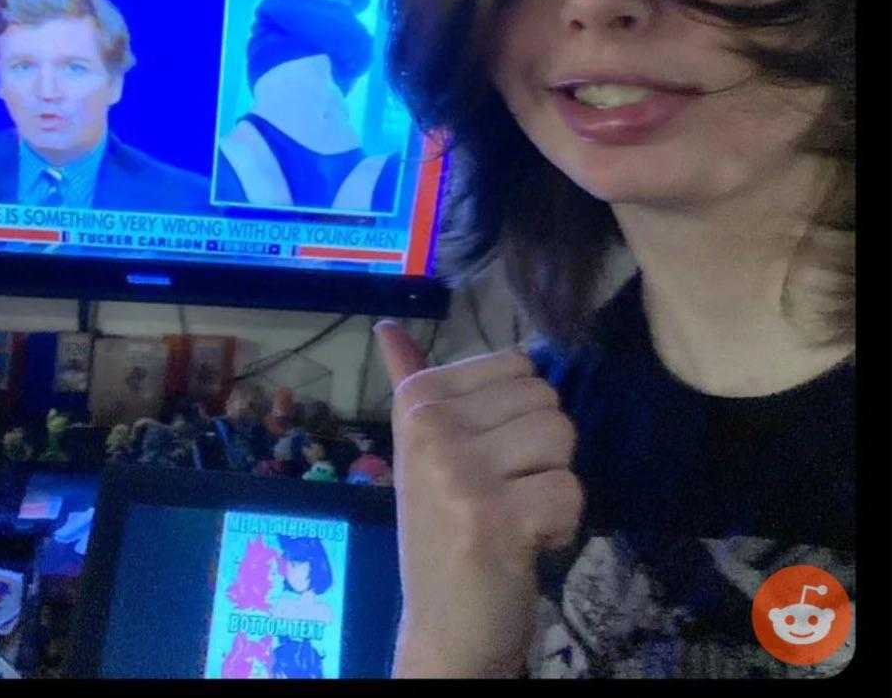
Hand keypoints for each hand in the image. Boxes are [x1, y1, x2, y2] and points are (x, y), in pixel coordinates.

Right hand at [374, 319, 582, 679]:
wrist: (444, 629)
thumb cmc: (441, 530)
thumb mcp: (422, 451)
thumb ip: (412, 384)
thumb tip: (386, 327)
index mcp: (417, 401)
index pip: (519, 364)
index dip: (519, 416)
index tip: (486, 459)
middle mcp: (431, 427)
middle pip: (545, 398)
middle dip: (542, 451)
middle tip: (503, 493)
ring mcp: (459, 473)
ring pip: (561, 436)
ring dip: (553, 484)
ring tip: (516, 515)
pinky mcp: (495, 519)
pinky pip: (570, 489)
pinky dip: (563, 525)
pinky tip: (527, 544)